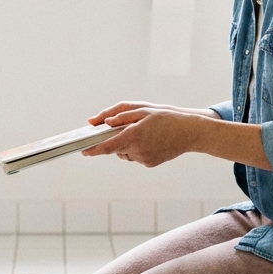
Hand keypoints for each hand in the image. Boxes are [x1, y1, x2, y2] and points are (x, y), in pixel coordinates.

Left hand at [81, 105, 209, 166]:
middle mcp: (137, 150)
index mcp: (134, 135)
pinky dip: (137, 148)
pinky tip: (150, 140)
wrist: (190, 132)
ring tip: (143, 132)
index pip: (107, 146)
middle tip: (126, 128)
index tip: (82, 151)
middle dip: (115, 139)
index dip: (93, 149)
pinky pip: (136, 156)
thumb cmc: (166, 117)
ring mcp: (144, 159)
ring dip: (127, 143)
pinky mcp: (150, 163)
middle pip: (115, 148)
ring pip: (125, 152)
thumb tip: (100, 123)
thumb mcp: (142, 110)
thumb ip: (119, 115)